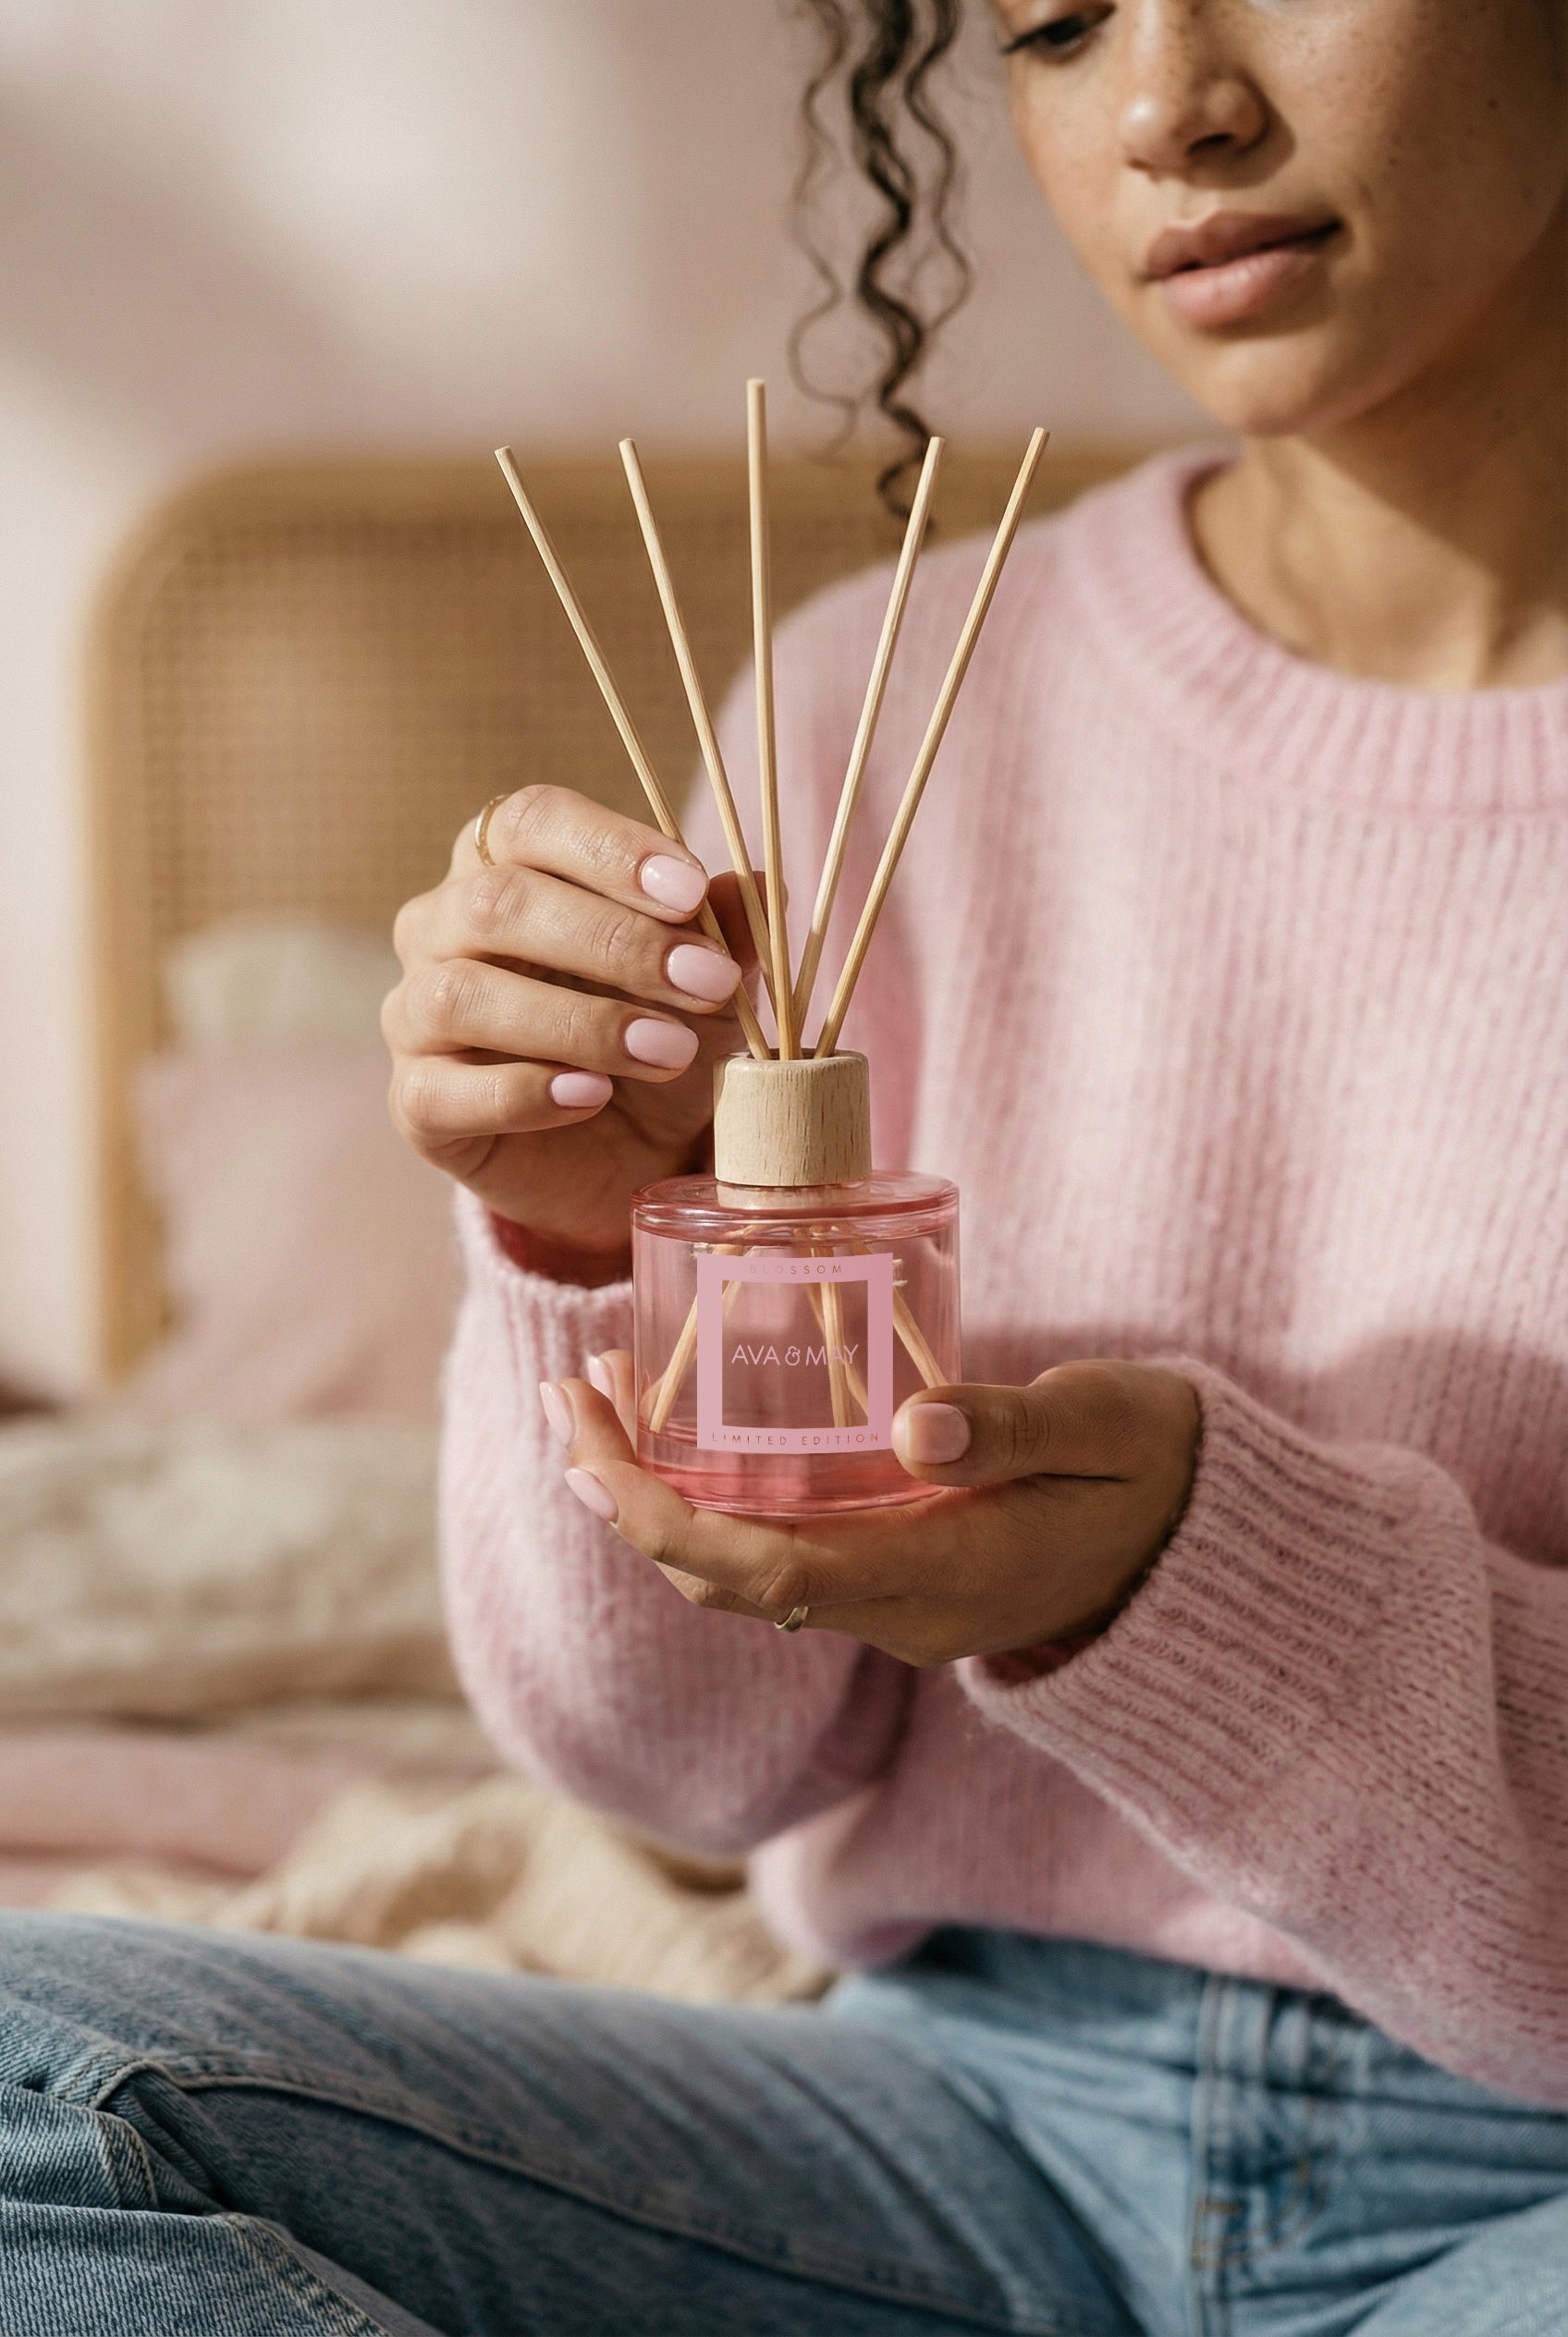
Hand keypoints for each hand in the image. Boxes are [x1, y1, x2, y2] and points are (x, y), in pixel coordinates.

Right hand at [383, 788, 758, 1250]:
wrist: (628, 1158)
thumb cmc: (657, 1042)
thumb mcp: (707, 991)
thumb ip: (722, 936)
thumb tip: (755, 886)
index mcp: (505, 866)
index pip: (531, 821)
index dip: (609, 848)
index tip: (689, 891)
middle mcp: (441, 927)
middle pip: (497, 902)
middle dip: (614, 941)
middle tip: (708, 984)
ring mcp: (415, 1015)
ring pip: (461, 994)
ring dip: (579, 1022)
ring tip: (669, 1052)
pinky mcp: (416, 1102)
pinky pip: (442, 1090)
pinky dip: (524, 1092)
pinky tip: (592, 1098)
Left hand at [545, 1356, 1200, 1666]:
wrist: (1209, 1552)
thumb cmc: (1158, 1467)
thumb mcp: (1107, 1424)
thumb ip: (1015, 1424)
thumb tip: (913, 1426)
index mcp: (942, 1575)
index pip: (764, 1569)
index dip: (661, 1520)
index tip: (591, 1447)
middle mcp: (903, 1608)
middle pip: (729, 1579)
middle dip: (629, 1501)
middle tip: (572, 1396)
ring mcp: (900, 1604)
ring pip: (745, 1574)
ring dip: (660, 1504)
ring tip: (603, 1406)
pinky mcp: (904, 1580)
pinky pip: (781, 1557)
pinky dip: (716, 1504)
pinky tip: (691, 1438)